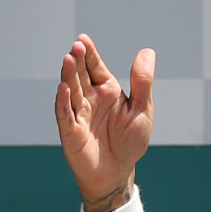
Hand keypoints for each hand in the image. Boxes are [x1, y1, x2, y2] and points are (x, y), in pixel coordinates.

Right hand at [55, 34, 154, 211]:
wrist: (118, 173)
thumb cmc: (130, 141)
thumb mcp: (141, 109)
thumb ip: (142, 82)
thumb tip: (147, 51)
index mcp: (107, 90)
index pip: (95, 67)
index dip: (89, 53)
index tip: (83, 39)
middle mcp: (90, 99)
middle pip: (81, 75)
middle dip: (78, 61)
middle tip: (76, 46)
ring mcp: (78, 114)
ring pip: (71, 91)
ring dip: (69, 76)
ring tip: (68, 59)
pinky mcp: (70, 132)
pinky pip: (65, 115)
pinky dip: (63, 102)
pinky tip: (63, 88)